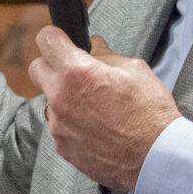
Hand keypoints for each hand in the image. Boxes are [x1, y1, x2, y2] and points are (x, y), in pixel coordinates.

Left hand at [28, 26, 180, 191]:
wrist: (156, 157)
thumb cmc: (150, 113)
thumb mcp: (134, 69)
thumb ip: (106, 55)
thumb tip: (95, 47)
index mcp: (77, 72)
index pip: (46, 40)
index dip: (55, 37)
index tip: (61, 40)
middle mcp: (60, 97)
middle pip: (36, 69)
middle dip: (52, 65)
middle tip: (74, 70)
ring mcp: (59, 125)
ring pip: (50, 101)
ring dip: (64, 97)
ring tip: (94, 105)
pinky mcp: (63, 147)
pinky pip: (59, 126)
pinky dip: (72, 123)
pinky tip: (96, 127)